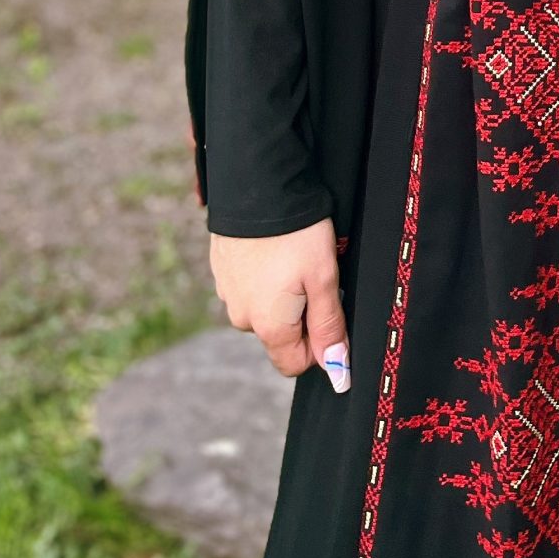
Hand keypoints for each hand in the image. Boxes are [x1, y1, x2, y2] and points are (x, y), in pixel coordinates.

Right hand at [209, 218, 350, 392]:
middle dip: (301, 314)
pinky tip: (274, 249)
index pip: (294, 364)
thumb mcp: (324, 279)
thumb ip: (329, 327)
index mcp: (268, 326)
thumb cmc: (297, 234)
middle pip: (280, 336)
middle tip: (314, 275)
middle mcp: (241, 317)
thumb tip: (337, 371)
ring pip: (263, 309)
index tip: (328, 309)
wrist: (257, 185)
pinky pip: (248, 286)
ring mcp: (227, 293)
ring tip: (293, 257)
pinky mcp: (221, 270)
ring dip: (281, 294)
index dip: (318, 345)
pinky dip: (263, 275)